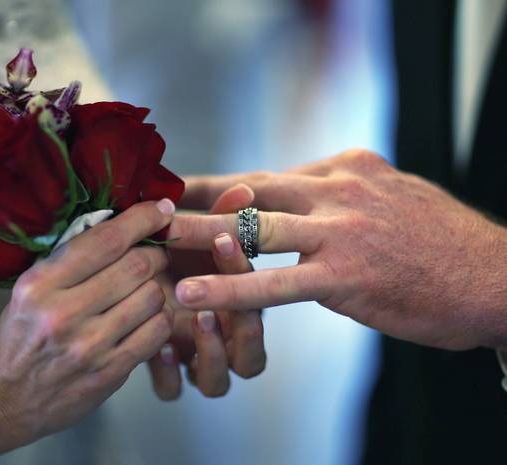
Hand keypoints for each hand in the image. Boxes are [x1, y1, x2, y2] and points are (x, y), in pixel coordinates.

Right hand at [0, 200, 174, 447]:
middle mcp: (63, 314)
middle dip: (156, 252)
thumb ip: (71, 260)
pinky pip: (157, 332)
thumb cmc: (19, 337)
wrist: (2, 400)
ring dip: (158, 286)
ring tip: (147, 287)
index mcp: (39, 284)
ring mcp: (89, 347)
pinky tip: (148, 316)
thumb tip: (123, 227)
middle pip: (137, 266)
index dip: (142, 219)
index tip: (161, 209)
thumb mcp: (30, 289)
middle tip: (156, 252)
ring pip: (153, 297)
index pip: (105, 240)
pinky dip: (161, 317)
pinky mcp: (109, 373)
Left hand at [148, 184, 265, 398]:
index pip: (259, 308)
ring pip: (218, 383)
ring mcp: (195, 362)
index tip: (224, 242)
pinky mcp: (167, 374)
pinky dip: (170, 374)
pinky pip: (174, 390)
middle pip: (250, 360)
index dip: (247, 279)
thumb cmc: (173, 257)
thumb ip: (220, 217)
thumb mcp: (195, 238)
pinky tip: (160, 347)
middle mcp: (224, 342)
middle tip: (220, 301)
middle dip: (241, 332)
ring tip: (195, 320)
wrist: (130, 278)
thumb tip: (244, 189)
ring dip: (211, 355)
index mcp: (240, 309)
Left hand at [170, 150, 506, 349]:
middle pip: (251, 189)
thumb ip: (341, 193)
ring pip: (255, 228)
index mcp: (346, 168)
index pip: (268, 175)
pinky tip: (193, 293)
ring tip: (154, 242)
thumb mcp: (388, 195)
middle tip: (151, 205)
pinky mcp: (346, 275)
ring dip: (199, 235)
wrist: (495, 276)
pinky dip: (230, 287)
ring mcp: (341, 230)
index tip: (184, 187)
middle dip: (198, 198)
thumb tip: (300, 197)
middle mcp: (338, 189)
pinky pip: (276, 282)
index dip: (222, 182)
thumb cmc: (440, 241)